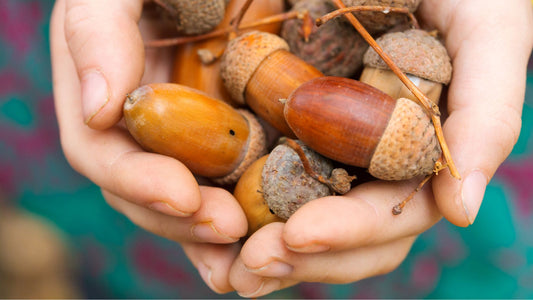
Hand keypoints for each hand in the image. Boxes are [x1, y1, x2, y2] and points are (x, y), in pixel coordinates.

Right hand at [50, 0, 247, 292]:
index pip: (101, 153)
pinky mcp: (225, 132)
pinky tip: (268, 236)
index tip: (183, 196)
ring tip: (251, 252)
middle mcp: (138, 122)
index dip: (136, 181)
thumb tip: (96, 113)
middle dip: (182, 218)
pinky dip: (245, 213)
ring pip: (187, 198)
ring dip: (212, 233)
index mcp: (103, 90)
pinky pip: (230, 181)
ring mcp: (182, 133)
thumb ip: (96, 31)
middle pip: (145, 191)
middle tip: (229, 231)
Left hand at [228, 0, 532, 296]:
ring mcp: (326, 136)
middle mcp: (372, 151)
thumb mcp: (487, 28)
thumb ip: (488, 114)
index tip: (299, 236)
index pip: (391, 213)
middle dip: (300, 254)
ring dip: (262, 243)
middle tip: (251, 263)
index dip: (350, 233)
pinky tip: (206, 216)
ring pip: (298, 211)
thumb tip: (460, 211)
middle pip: (341, 229)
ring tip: (224, 262)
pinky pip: (257, 168)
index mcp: (418, 145)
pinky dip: (234, 200)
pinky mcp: (281, 112)